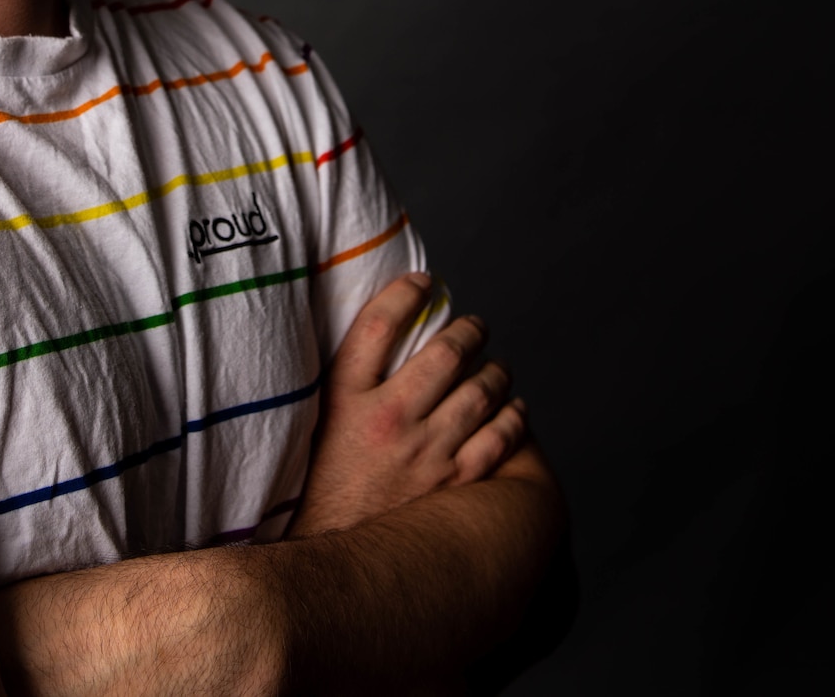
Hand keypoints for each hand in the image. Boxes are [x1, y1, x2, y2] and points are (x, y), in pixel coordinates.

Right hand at [290, 272, 527, 535]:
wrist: (333, 550)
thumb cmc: (325, 481)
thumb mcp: (320, 421)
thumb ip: (346, 378)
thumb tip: (383, 329)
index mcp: (346, 399)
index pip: (380, 326)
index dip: (406, 293)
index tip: (423, 283)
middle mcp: (388, 420)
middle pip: (445, 353)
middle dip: (470, 330)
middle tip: (476, 326)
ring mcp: (425, 453)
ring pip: (481, 391)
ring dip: (497, 370)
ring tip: (497, 366)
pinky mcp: (452, 483)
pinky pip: (499, 437)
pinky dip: (513, 416)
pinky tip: (514, 408)